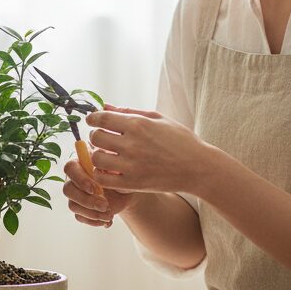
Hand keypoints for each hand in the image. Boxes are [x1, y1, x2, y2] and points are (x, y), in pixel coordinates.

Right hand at [62, 154, 139, 228]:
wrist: (125, 192)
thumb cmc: (121, 176)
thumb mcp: (118, 170)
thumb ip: (108, 168)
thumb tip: (102, 170)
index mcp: (82, 164)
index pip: (70, 168)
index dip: (79, 179)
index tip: (94, 189)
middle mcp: (75, 179)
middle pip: (68, 190)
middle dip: (86, 200)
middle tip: (105, 205)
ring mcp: (76, 195)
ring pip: (73, 206)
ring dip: (92, 213)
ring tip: (109, 215)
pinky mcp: (80, 208)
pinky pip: (80, 217)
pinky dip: (94, 221)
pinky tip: (107, 220)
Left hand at [85, 103, 212, 194]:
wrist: (198, 167)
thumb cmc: (180, 140)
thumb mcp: (158, 118)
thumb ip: (130, 111)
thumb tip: (105, 105)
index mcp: (138, 124)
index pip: (101, 118)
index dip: (92, 118)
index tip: (93, 121)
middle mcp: (132, 144)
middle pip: (95, 137)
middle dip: (96, 136)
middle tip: (103, 138)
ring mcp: (132, 165)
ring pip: (96, 158)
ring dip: (97, 155)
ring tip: (107, 155)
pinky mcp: (133, 184)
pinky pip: (103, 179)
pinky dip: (101, 174)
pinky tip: (110, 170)